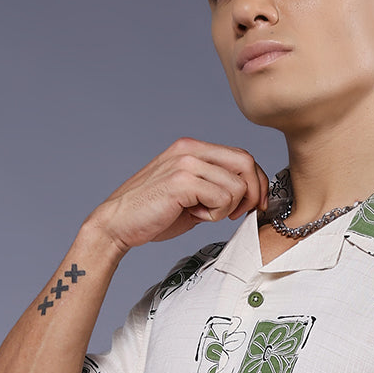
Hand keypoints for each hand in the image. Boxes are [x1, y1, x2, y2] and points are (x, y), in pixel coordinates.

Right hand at [82, 137, 269, 253]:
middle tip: (238, 214)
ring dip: (226, 208)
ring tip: (202, 213)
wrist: (117, 224)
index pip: (241, 156)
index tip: (254, 205)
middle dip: (252, 194)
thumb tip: (250, 194)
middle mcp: (190, 149)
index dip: (256, 182)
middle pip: (246, 163)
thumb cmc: (153, 214)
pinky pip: (222, 198)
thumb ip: (216, 186)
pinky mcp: (182, 181)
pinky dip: (214, 214)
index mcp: (192, 148)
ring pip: (236, 185)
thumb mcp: (191, 194)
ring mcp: (186, 163)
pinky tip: (194, 215)